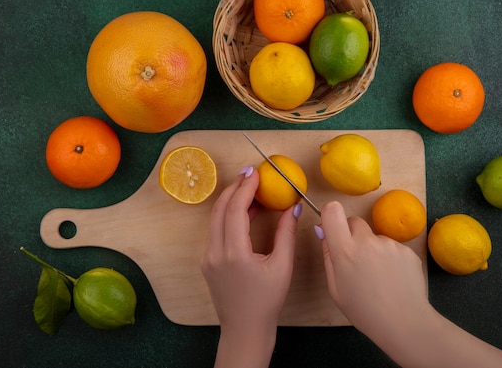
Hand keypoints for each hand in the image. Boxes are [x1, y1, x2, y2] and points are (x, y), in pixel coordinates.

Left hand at [200, 166, 299, 367]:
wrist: (245, 329)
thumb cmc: (267, 302)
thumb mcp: (282, 267)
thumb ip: (286, 234)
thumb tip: (293, 207)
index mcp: (234, 254)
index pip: (235, 210)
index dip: (245, 188)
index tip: (256, 173)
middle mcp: (215, 253)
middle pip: (220, 209)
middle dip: (235, 187)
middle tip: (251, 173)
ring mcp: (208, 257)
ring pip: (215, 218)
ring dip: (231, 200)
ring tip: (249, 187)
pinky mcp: (207, 261)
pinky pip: (216, 230)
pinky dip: (228, 216)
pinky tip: (245, 211)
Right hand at [318, 201, 501, 367]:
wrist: (404, 323)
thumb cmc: (363, 311)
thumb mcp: (335, 288)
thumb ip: (328, 255)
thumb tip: (322, 230)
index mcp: (345, 250)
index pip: (333, 210)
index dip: (331, 215)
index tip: (332, 227)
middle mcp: (367, 241)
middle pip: (354, 221)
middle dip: (351, 234)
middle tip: (355, 259)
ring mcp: (390, 244)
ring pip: (375, 238)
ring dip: (373, 250)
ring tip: (378, 277)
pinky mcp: (407, 250)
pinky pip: (392, 248)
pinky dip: (390, 259)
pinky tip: (393, 279)